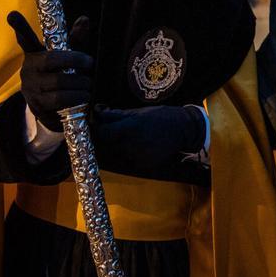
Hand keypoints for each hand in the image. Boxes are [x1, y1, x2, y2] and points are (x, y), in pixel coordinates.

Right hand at [8, 11, 93, 130]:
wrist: (53, 109)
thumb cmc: (62, 76)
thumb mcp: (69, 57)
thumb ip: (76, 40)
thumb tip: (84, 19)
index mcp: (35, 54)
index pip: (26, 39)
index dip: (19, 27)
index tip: (12, 14)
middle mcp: (28, 68)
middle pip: (52, 59)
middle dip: (75, 60)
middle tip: (90, 62)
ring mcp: (30, 87)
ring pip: (59, 81)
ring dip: (80, 82)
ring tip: (88, 84)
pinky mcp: (37, 104)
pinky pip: (59, 98)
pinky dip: (77, 96)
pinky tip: (84, 95)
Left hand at [90, 104, 207, 169]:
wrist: (185, 130)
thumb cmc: (161, 116)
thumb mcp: (138, 112)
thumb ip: (115, 114)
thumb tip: (97, 111)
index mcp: (127, 129)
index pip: (100, 133)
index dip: (93, 130)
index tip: (91, 126)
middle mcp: (130, 145)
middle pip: (105, 145)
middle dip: (102, 139)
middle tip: (105, 131)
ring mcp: (136, 157)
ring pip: (116, 153)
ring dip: (114, 146)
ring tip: (124, 137)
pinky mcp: (143, 165)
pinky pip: (128, 160)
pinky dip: (127, 153)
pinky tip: (136, 145)